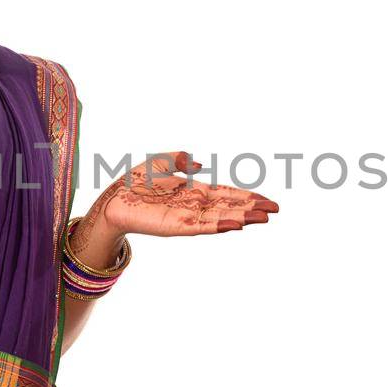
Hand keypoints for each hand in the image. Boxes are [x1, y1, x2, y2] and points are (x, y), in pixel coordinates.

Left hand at [85, 150, 279, 237]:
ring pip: (220, 218)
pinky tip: (235, 225)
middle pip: (229, 207)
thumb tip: (199, 162)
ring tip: (262, 218)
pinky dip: (218, 226)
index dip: (246, 197)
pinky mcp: (175, 226)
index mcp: (194, 192)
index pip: (226, 194)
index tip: (267, 200)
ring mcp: (187, 217)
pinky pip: (201, 226)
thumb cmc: (134, 184)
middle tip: (275, 211)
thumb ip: (180, 160)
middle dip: (252, 208)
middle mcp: (195, 206)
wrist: (113, 200)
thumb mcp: (159, 163)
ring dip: (242, 218)